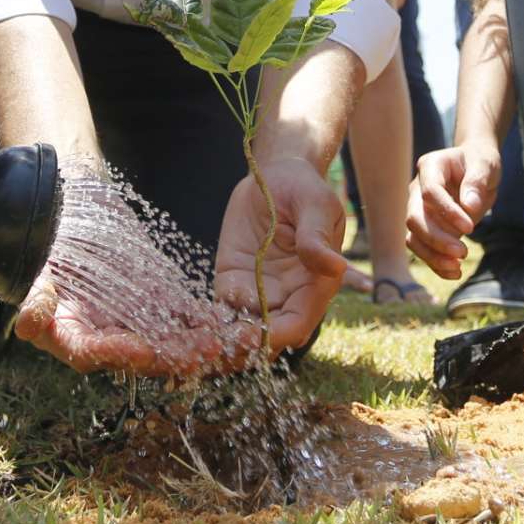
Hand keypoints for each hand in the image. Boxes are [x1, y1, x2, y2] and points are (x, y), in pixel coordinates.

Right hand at [13, 272, 226, 376]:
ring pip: (169, 341)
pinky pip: (184, 318)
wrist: (72, 227)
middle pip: (141, 354)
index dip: (117, 354)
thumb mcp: (36, 276)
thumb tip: (27, 322)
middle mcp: (110, 338)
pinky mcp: (159, 305)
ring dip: (196, 344)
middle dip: (172, 355)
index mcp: (75, 337)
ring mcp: (138, 324)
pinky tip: (227, 321)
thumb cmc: (50, 256)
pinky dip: (204, 320)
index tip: (141, 351)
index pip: (94, 353)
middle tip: (199, 354)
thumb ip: (36, 301)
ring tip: (222, 343)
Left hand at [214, 159, 348, 357]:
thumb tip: (335, 267)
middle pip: (269, 338)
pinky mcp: (234, 283)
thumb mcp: (313, 204)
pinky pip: (222, 310)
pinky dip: (207, 322)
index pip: (298, 322)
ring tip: (195, 344)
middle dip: (243, 348)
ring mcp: (260, 292)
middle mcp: (289, 296)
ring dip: (221, 342)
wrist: (274, 174)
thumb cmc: (302, 186)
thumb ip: (316, 235)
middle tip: (215, 348)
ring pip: (243, 331)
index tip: (252, 336)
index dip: (278, 335)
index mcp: (315, 284)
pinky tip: (187, 325)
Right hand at [406, 142, 500, 278]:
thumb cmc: (480, 162)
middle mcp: (417, 189)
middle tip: (463, 253)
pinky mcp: (425, 227)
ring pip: (414, 237)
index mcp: (430, 167)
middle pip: (414, 217)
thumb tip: (469, 206)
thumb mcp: (485, 165)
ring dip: (433, 255)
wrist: (476, 169)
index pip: (430, 192)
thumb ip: (477, 182)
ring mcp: (418, 209)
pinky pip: (422, 249)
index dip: (447, 212)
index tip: (471, 227)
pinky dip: (436, 263)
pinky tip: (455, 273)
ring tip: (457, 268)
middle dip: (436, 239)